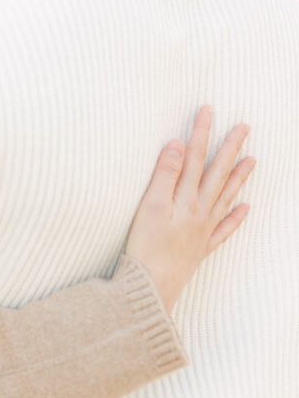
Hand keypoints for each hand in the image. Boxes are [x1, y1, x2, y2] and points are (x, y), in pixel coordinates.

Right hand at [124, 106, 253, 314]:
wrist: (151, 288)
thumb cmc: (146, 247)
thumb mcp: (150, 206)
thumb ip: (165, 174)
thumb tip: (177, 144)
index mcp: (186, 199)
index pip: (194, 157)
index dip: (201, 132)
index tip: (208, 110)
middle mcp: (199, 212)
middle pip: (217, 173)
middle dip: (229, 148)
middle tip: (244, 127)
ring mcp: (202, 230)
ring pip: (225, 197)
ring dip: (239, 177)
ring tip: (252, 159)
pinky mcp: (200, 248)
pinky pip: (224, 230)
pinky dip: (236, 217)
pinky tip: (245, 209)